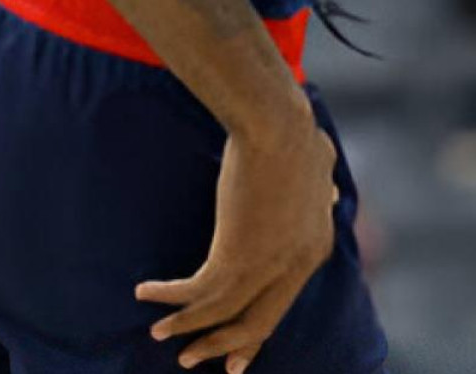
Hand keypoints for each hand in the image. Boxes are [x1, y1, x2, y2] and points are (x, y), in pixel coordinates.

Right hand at [136, 112, 340, 371]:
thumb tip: (330, 187)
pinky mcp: (236, 257)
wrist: (276, 125)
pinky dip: (170, 297)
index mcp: (314, 248)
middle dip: (222, 345)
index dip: (253, 330)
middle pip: (257, 324)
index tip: (234, 349)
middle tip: (193, 359)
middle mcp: (294, 267)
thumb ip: (322, 182)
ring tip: (159, 335)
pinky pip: (198, 292)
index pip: (281, 304)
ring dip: (187, 328)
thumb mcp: (319, 163)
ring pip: (224, 316)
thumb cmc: (294, 131)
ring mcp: (267, 266)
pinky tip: (146, 292)